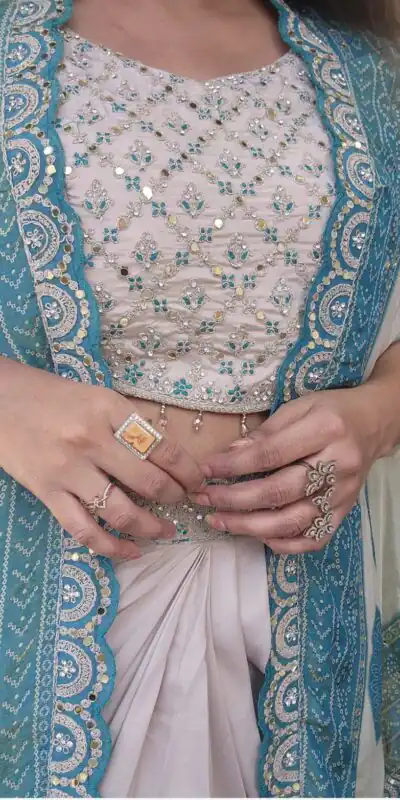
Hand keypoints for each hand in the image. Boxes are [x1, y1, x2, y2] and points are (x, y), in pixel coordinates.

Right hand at [0, 358, 204, 558]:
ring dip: (151, 527)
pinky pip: (84, 530)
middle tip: (185, 503)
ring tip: (166, 531)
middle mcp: (91, 440)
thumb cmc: (52, 396)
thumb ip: (128, 423)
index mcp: (109, 409)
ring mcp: (68, 470)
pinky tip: (131, 551)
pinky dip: (112, 547)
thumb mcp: (97, 397)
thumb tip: (167, 455)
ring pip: (121, 511)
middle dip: (176, 498)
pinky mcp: (48, 493)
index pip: (163, 447)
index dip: (188, 470)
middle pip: (149, 481)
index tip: (198, 481)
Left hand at [194, 385, 384, 552]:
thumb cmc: (331, 410)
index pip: (271, 454)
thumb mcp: (298, 407)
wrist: (374, 424)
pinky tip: (258, 537)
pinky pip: (313, 538)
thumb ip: (266, 433)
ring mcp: (343, 493)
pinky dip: (284, 544)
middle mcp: (338, 465)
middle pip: (278, 492)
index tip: (205, 470)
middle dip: (234, 500)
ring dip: (249, 527)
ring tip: (218, 521)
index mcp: (325, 430)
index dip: (234, 466)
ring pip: (292, 522)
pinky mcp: (345, 512)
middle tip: (203, 500)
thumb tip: (228, 456)